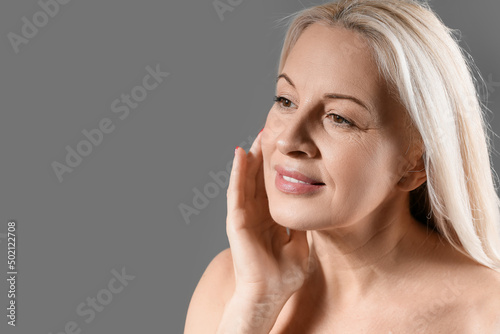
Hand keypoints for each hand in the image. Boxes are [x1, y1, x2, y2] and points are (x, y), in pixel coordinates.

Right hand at [226, 129, 309, 302]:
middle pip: (257, 180)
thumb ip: (300, 227)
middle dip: (262, 157)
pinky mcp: (236, 220)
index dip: (275, 169)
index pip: (271, 188)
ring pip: (245, 180)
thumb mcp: (299, 244)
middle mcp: (255, 215)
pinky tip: (240, 154)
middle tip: (268, 133)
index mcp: (270, 220)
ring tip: (255, 138)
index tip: (283, 149)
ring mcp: (244, 216)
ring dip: (249, 159)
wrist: (270, 293)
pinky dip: (237, 172)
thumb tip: (310, 211)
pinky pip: (236, 191)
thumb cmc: (284, 275)